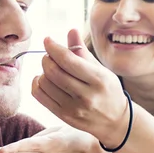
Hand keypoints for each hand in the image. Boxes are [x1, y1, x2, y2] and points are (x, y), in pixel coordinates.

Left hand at [33, 29, 128, 147]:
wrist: (115, 121)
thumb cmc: (108, 90)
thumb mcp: (101, 69)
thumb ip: (83, 52)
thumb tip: (71, 31)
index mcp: (98, 79)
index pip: (68, 60)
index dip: (53, 47)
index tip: (47, 40)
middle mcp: (86, 95)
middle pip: (53, 71)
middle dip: (46, 58)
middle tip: (50, 55)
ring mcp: (74, 108)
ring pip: (44, 83)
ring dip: (43, 71)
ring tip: (51, 69)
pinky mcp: (64, 116)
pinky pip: (40, 95)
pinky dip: (37, 83)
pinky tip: (45, 80)